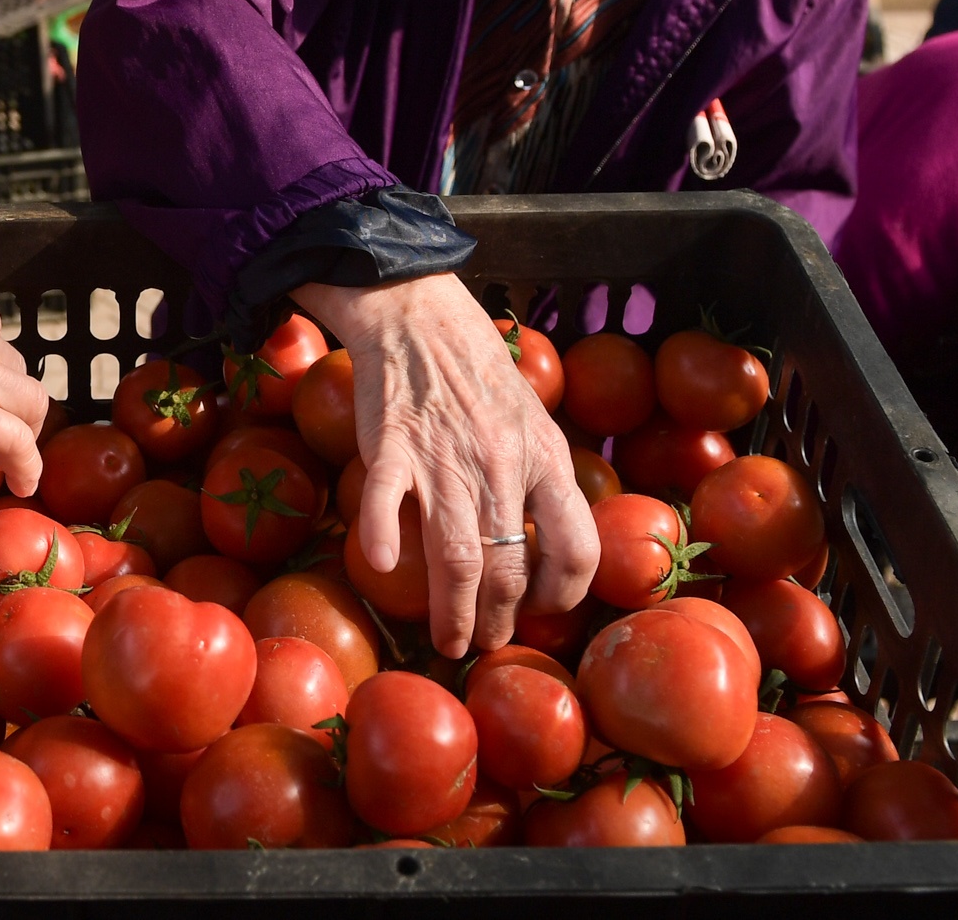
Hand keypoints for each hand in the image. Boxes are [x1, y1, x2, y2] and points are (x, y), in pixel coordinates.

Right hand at [292, 273, 599, 656]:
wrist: (419, 314)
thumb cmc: (477, 371)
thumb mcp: (535, 419)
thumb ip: (542, 478)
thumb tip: (552, 544)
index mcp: (545, 458)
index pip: (576, 547)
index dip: (563, 593)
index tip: (538, 609)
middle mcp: (501, 465)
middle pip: (510, 567)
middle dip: (499, 620)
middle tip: (484, 643)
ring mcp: (445, 457)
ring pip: (458, 555)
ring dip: (453, 612)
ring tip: (447, 641)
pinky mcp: (391, 444)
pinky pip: (385, 499)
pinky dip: (381, 537)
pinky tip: (383, 568)